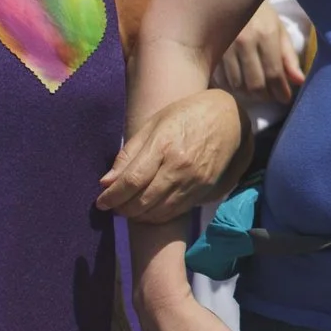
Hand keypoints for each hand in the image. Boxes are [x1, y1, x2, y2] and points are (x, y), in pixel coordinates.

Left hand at [100, 87, 246, 221]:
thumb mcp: (152, 125)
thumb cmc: (185, 115)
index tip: (101, 202)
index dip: (112, 196)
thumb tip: (107, 182)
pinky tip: (149, 210)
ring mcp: (195, 180)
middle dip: (122, 208)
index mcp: (164, 145)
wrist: (229, 117)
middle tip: (113, 206)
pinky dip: (158, 216)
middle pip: (143, 201)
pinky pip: (176, 212)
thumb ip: (129, 154)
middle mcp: (180, 166)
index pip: (132, 181)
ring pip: (159, 211)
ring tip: (129, 208)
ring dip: (138, 215)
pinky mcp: (205, 189)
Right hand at [214, 7, 306, 103]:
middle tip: (270, 96)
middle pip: (255, 83)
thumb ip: (289, 56)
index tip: (285, 99)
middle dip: (265, 95)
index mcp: (266, 34)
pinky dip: (231, 87)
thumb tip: (299, 81)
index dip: (280, 90)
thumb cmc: (259, 14)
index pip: (274, 73)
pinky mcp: (210, 51)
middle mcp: (244, 41)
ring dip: (248, 93)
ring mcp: (224, 47)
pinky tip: (239, 84)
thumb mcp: (279, 30)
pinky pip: (221, 79)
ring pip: (237, 84)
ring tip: (256, 91)